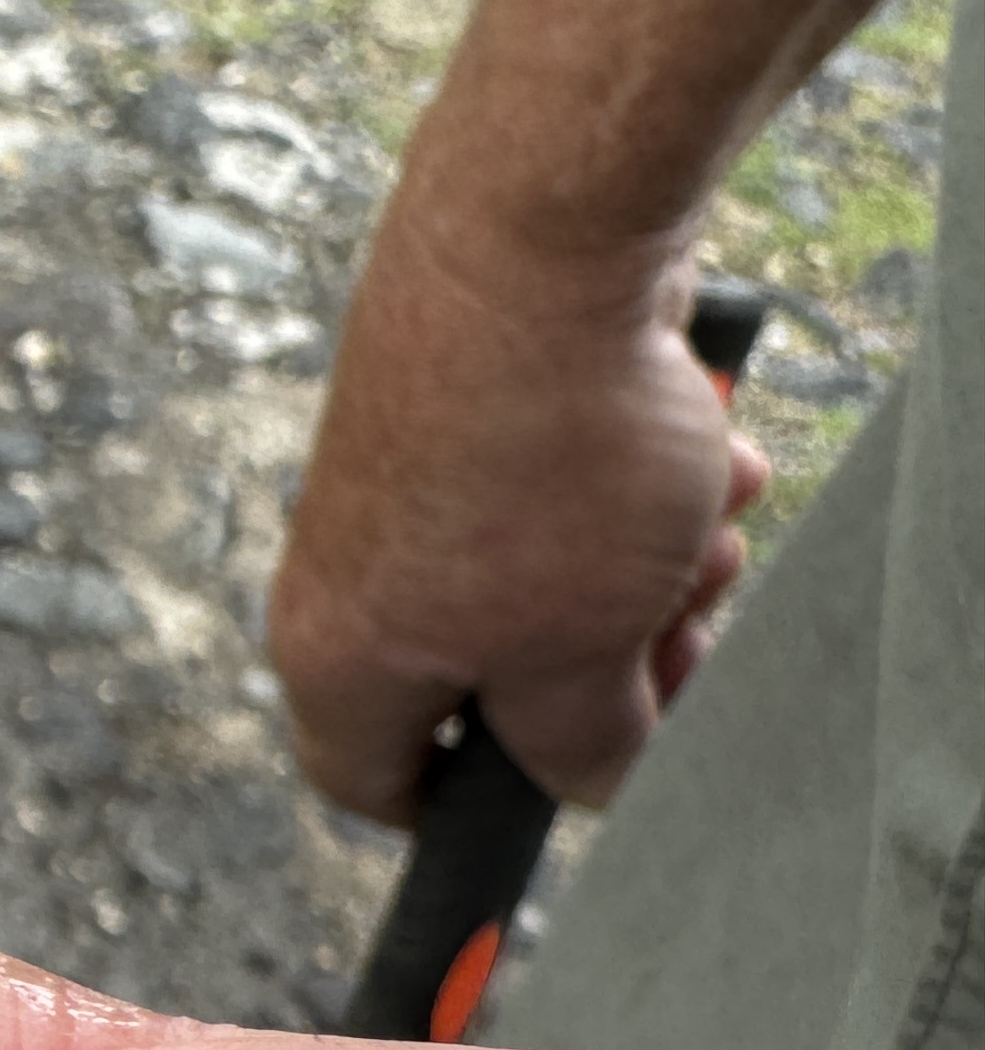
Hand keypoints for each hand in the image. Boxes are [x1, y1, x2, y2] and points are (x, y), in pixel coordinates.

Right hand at [270, 193, 769, 824]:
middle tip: (683, 632)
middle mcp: (346, 573)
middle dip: (609, 663)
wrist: (538, 240)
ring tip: (709, 521)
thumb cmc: (543, 460)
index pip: (372, 783)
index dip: (470, 808)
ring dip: (646, 568)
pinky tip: (698, 449)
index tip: (563, 782)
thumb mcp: (589, 649)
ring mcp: (401, 484)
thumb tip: (596, 775)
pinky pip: (561, 487)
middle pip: (493, 677)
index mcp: (339, 657)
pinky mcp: (459, 411)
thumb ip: (588, 745)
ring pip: (546, 577)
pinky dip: (636, 484)